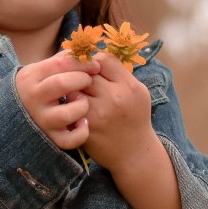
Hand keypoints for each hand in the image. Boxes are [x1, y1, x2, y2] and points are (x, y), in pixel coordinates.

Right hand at [15, 52, 100, 150]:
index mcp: (32, 77)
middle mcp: (34, 98)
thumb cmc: (39, 87)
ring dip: (81, 106)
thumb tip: (87, 51)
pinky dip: (80, 132)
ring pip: (66, 114)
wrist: (16, 114)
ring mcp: (42, 120)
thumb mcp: (42, 69)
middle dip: (82, 79)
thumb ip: (62, 59)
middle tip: (89, 81)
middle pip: (61, 83)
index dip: (82, 62)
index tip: (94, 64)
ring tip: (84, 102)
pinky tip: (84, 123)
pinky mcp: (50, 138)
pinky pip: (68, 140)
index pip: (60, 64)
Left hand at [80, 51, 157, 172]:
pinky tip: (73, 108)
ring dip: (72, 89)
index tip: (93, 68)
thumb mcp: (138, 93)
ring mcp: (99, 114)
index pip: (104, 59)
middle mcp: (115, 98)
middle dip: (81, 74)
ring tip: (77, 93)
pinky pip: (69, 107)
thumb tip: (95, 54)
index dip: (94, 61)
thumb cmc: (135, 118)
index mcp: (130, 87)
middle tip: (80, 79)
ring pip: (74, 88)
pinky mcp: (86, 127)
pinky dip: (69, 105)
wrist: (134, 153)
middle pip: (86, 72)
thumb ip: (120, 74)